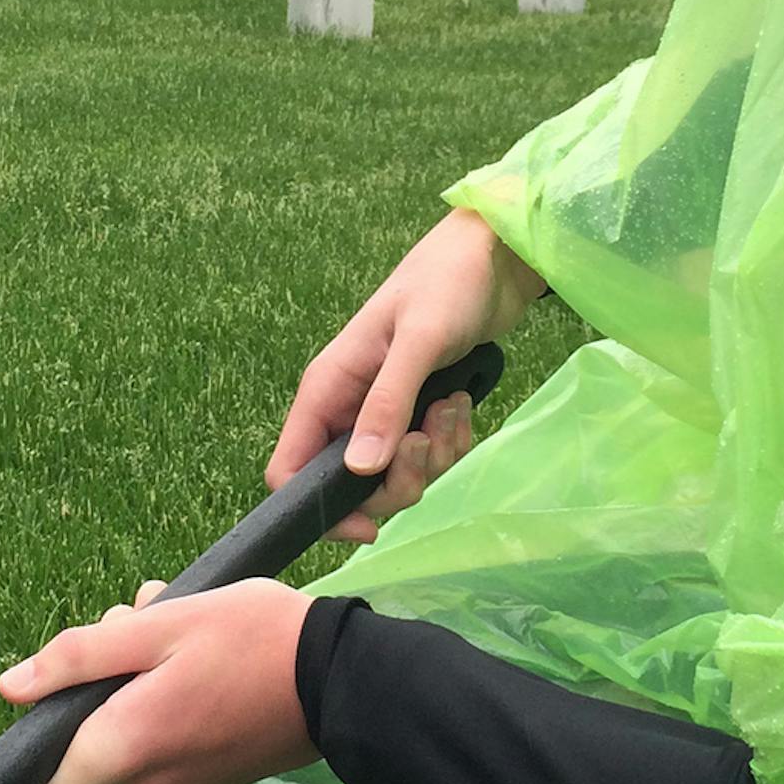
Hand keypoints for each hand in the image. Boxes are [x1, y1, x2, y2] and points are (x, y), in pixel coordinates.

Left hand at [0, 576, 316, 783]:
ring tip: (181, 639)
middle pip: (84, 750)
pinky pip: (161, 755)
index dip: (17, 781)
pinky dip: (166, 714)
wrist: (342, 679)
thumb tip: (11, 689)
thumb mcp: (160, 626)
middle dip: (100, 692)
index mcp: (120, 748)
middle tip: (143, 631)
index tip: (28, 737)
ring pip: (125, 747)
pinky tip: (202, 668)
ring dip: (135, 696)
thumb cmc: (249, 640)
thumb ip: (78, 658)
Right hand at [267, 207, 544, 542]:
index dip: (320, 509)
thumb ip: (387, 403)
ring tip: (450, 407)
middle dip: (399, 479)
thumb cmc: (447, 285)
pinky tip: (461, 404)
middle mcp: (348, 408)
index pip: (289, 471)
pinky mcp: (419, 414)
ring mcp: (384, 413)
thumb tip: (359, 472)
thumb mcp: (417, 341)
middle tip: (428, 440)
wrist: (494, 260)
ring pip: (396, 476)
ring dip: (434, 455)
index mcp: (327, 388)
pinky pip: (430, 458)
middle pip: (353, 489)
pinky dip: (451, 440)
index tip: (369, 523)